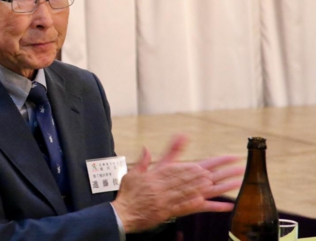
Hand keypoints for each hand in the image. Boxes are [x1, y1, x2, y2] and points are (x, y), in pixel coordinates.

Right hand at [110, 135, 243, 233]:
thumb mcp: (134, 173)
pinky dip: (213, 207)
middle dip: (220, 170)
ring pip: (203, 190)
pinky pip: (198, 208)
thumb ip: (145, 161)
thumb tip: (146, 148)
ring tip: (237, 180)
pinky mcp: (177, 211)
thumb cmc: (129, 194)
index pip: (192, 164)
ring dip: (221, 185)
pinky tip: (227, 205)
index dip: (209, 161)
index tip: (223, 157)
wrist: (124, 213)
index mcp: (164, 173)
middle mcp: (172, 184)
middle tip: (237, 165)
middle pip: (202, 175)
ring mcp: (176, 197)